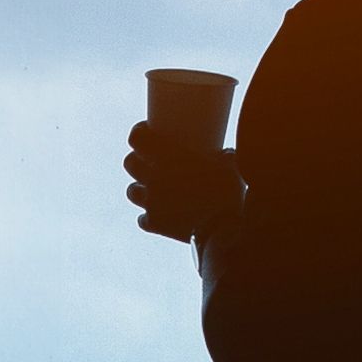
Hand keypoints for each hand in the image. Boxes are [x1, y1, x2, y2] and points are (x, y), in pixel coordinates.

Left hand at [127, 121, 242, 243]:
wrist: (223, 229)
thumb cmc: (228, 193)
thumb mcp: (231, 166)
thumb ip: (224, 157)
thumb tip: (225, 156)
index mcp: (168, 157)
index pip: (137, 138)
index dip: (138, 134)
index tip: (145, 132)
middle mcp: (154, 178)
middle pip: (129, 163)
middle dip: (136, 160)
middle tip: (148, 161)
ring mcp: (152, 202)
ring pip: (132, 191)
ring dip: (140, 188)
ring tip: (153, 189)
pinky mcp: (156, 224)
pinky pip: (143, 219)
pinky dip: (149, 217)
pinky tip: (160, 215)